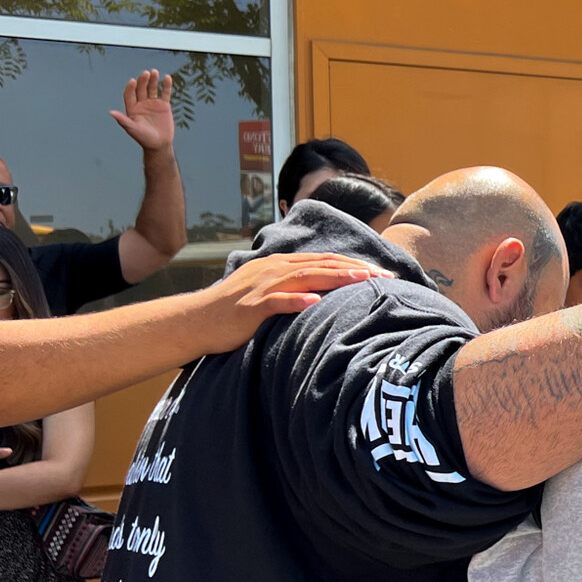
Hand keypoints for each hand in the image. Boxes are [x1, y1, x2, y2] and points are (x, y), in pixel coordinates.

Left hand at [109, 69, 175, 151]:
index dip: (131, 87)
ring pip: (152, 89)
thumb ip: (123, 120)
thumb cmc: (144, 138)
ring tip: (155, 72)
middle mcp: (141, 103)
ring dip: (153, 80)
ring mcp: (153, 103)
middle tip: (146, 73)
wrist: (159, 145)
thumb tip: (111, 112)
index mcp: (132, 108)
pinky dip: (166, 86)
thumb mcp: (132, 129)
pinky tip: (167, 77)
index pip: (129, 94)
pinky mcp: (164, 105)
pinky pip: (165, 93)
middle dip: (143, 81)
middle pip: (141, 89)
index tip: (133, 81)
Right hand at [196, 252, 385, 351]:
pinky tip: (315, 302)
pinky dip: (296, 300)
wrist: (196, 320)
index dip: (354, 264)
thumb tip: (322, 293)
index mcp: (280, 266)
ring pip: (305, 277)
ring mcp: (262, 287)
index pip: (324, 261)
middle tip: (385, 276)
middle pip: (322, 265)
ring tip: (362, 280)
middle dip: (356, 269)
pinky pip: (276, 302)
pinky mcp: (251, 306)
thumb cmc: (234, 311)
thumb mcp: (266, 291)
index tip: (382, 272)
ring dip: (336, 278)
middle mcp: (274, 270)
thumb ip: (292, 287)